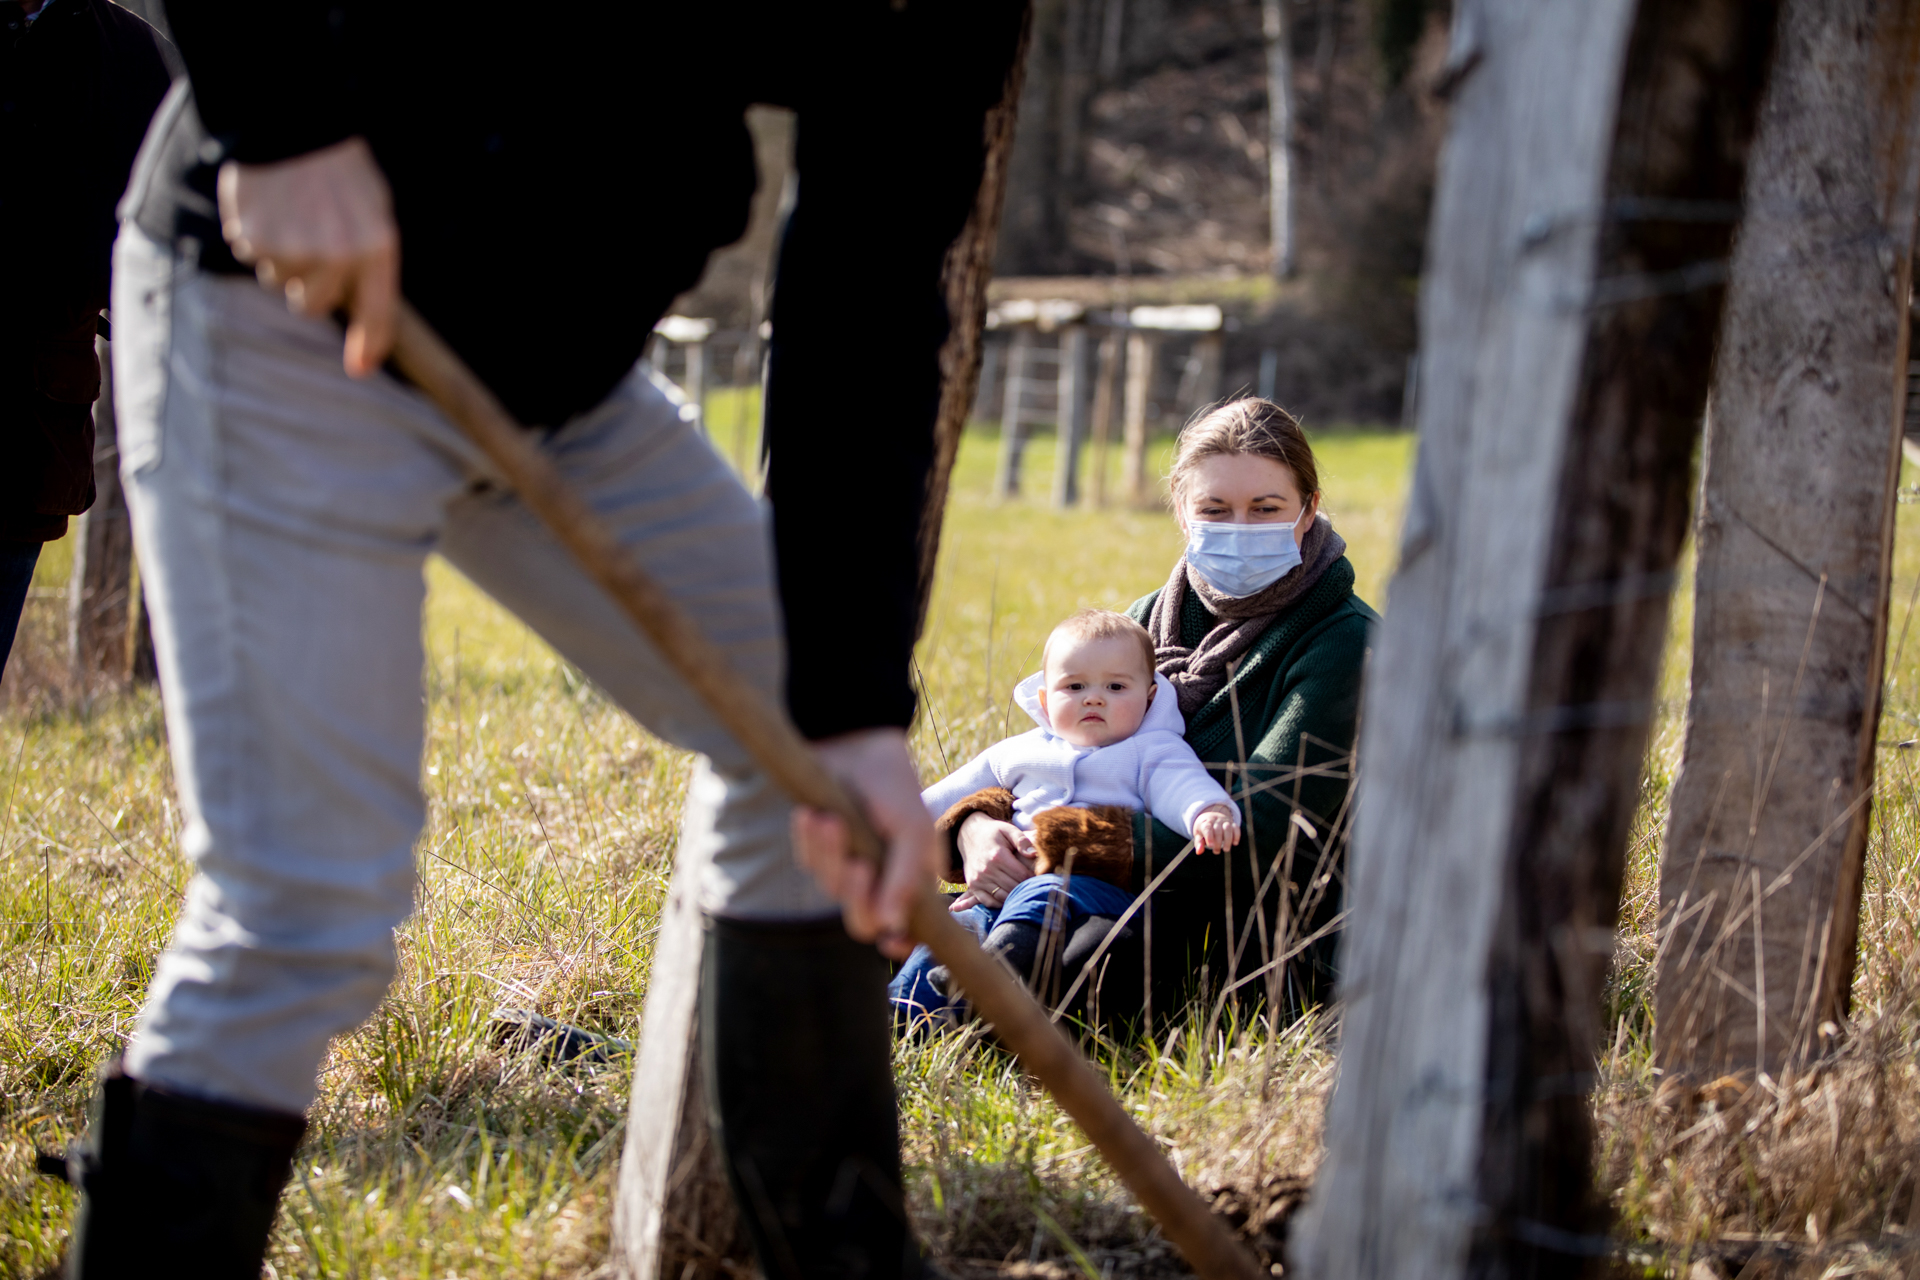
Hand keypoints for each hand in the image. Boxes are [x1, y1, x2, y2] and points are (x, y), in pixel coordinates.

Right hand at [217, 137, 398, 378]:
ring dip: (281, 257)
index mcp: (377, 246)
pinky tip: (267, 204)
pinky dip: (255, 236)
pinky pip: (253, 256)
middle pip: (312, 305)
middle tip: (308, 240)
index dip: (369, 343)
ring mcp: (296, 250)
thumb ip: (370, 256)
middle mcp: (339, 255)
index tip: (359, 368)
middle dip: (308, 284)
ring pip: (279, 281)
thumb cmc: (337, 167)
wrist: (289, 118)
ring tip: (290, 212)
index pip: (379, 312)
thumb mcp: (373, 207)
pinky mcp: (257, 239)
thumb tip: (358, 306)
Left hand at [790, 728, 940, 958]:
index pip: (904, 929)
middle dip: (856, 894)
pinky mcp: (820, 848)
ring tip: (830, 820)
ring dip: (830, 856)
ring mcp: (848, 865)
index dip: (899, 942)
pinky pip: (809, 863)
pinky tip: (812, 815)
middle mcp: (881, 879)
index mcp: (912, 880)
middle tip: (857, 864)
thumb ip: (906, 881)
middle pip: (862, 920)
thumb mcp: (912, 831)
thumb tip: (893, 928)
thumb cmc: (892, 786)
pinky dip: (809, 842)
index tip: (889, 942)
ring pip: (832, 889)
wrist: (853, 743)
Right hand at [954, 811, 1035, 910]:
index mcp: (998, 856)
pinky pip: (988, 901)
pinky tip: (1008, 898)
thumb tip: (1034, 854)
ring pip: (1002, 897)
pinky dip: (1000, 903)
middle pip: (1014, 887)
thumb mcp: (1008, 830)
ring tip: (1023, 893)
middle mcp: (987, 870)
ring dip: (1014, 897)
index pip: (1022, 875)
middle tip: (1035, 888)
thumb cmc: (993, 832)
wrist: (969, 834)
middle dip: (1026, 888)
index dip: (1034, 878)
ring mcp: (978, 879)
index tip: (1041, 878)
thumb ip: (1022, 841)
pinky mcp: (973, 886)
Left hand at [1193, 805, 1241, 852]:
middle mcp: (1215, 820)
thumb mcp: (1198, 834)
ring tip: (1226, 849)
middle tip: (1216, 851)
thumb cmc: (1203, 828)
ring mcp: (1225, 821)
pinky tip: (1234, 843)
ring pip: (1228, 828)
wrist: (1210, 816)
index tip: (1210, 846)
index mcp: (1205, 822)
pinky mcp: (1232, 823)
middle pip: (1218, 830)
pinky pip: (1236, 828)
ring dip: (1228, 840)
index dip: (1209, 837)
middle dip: (1218, 842)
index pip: (1207, 828)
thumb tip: (1199, 852)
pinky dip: (1236, 836)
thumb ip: (1198, 843)